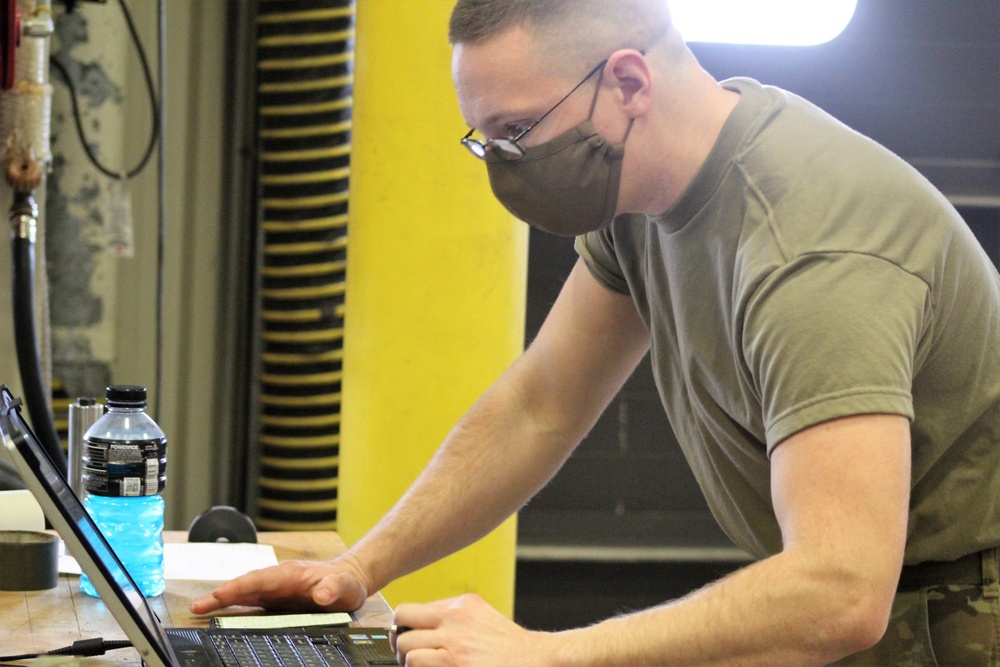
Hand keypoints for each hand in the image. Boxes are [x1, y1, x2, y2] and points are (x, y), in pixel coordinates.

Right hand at [189, 556, 370, 614]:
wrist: (350, 579)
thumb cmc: (347, 583)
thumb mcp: (345, 587)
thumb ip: (334, 589)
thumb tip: (321, 594)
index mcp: (290, 574)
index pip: (259, 579)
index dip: (239, 587)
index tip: (220, 594)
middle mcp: (278, 579)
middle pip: (245, 585)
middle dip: (220, 595)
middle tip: (196, 607)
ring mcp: (276, 588)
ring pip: (244, 593)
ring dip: (222, 600)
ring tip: (199, 611)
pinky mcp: (276, 598)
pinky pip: (251, 601)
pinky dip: (234, 605)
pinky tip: (220, 614)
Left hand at [391, 594, 554, 666]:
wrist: (538, 661)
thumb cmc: (512, 650)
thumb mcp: (484, 620)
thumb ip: (456, 620)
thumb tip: (425, 631)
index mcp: (463, 605)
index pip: (413, 609)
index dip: (405, 628)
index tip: (407, 640)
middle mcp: (455, 618)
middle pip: (402, 620)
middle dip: (401, 642)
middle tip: (408, 657)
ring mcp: (454, 640)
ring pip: (406, 646)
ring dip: (408, 661)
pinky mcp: (453, 662)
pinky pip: (416, 662)